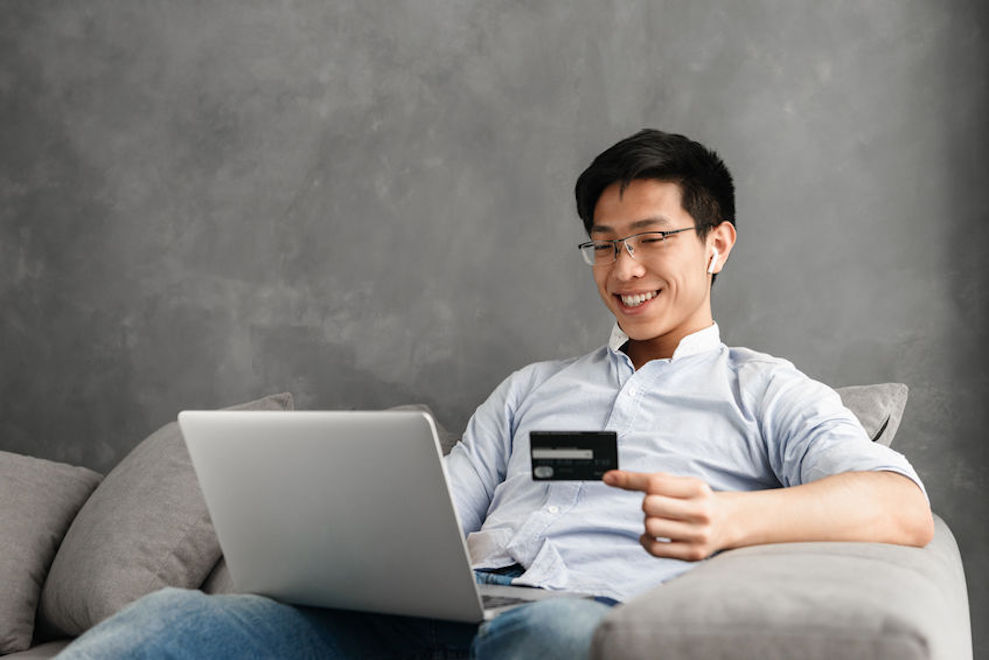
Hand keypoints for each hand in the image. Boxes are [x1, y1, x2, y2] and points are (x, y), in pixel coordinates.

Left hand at [603, 470, 729, 560]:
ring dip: (648, 524)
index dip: (629, 479)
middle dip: (647, 505)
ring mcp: (698, 534)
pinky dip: (647, 542)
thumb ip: (647, 480)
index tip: (609, 478)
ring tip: (660, 521)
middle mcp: (700, 511)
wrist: (727, 522)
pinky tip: (653, 537)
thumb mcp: (680, 484)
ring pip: (650, 527)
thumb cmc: (695, 499)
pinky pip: (655, 549)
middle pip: (649, 505)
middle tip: (659, 507)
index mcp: (696, 488)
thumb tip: (609, 477)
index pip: (654, 483)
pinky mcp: (694, 553)